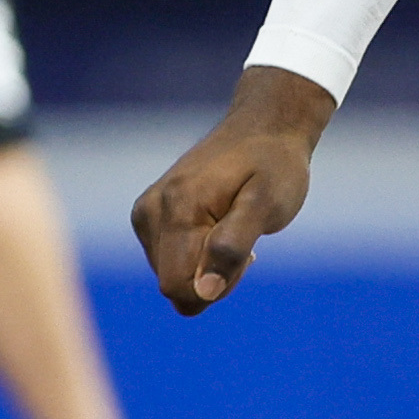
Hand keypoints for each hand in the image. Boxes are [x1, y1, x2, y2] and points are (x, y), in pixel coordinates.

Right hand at [131, 66, 336, 313]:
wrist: (263, 127)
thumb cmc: (272, 166)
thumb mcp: (266, 206)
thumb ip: (232, 247)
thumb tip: (203, 291)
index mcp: (177, 210)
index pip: (178, 288)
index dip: (217, 287)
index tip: (247, 256)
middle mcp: (150, 211)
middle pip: (173, 286)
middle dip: (213, 278)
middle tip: (244, 239)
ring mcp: (145, 212)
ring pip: (171, 276)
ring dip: (207, 267)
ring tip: (234, 228)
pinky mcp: (148, 214)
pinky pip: (169, 261)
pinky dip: (198, 255)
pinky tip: (220, 227)